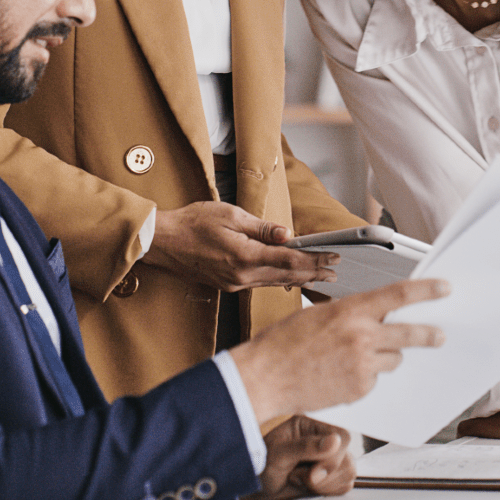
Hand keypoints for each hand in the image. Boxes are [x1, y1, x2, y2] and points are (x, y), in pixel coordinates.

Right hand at [144, 201, 338, 291]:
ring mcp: (234, 284)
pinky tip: (290, 278)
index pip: (290, 261)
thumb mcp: (229, 215)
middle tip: (336, 271)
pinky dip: (280, 280)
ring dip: (300, 279)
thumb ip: (260, 227)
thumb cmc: (192, 223)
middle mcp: (242, 276)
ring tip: (320, 276)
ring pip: (275, 283)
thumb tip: (287, 234)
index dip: (315, 259)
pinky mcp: (228, 285)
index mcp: (244, 257)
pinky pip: (261, 284)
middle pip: (287, 276)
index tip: (334, 256)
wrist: (162, 242)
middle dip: (314, 273)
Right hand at [231, 278, 448, 423]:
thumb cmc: (282, 343)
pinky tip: (340, 375)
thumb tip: (371, 318)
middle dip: (428, 334)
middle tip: (439, 335)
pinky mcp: (359, 389)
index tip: (444, 288)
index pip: (399, 295)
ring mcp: (362, 365)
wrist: (265, 377)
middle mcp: (361, 336)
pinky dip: (364, 377)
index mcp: (350, 310)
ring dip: (385, 357)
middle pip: (409, 333)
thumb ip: (349, 315)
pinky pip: (374, 380)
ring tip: (358, 357)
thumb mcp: (318, 314)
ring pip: (393, 359)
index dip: (426, 291)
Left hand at [241, 417, 355, 499]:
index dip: (333, 458)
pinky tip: (307, 488)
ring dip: (323, 485)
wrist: (259, 489)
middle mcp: (324, 440)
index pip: (342, 437)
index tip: (313, 474)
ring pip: (348, 474)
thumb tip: (335, 441)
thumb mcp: (279, 454)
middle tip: (299, 477)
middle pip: (348, 459)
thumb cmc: (263, 466)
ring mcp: (330, 459)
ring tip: (299, 480)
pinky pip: (344, 486)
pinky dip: (327, 491)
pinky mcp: (332, 476)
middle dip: (324, 476)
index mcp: (311, 426)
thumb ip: (306, 447)